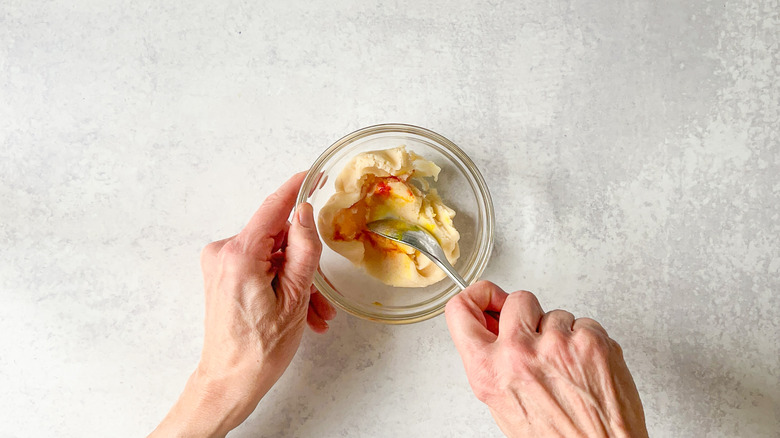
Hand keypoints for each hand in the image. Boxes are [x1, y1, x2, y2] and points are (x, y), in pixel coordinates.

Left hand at [149, 172, 335, 437]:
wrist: (228, 383)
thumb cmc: (259, 350)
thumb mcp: (294, 298)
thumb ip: (303, 250)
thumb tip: (304, 212)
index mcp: (239, 255)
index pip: (273, 208)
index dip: (297, 189)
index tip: (315, 174)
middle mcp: (223, 253)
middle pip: (276, 238)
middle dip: (304, 263)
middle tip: (321, 296)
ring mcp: (220, 264)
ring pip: (272, 257)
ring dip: (297, 281)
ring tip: (313, 314)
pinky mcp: (222, 276)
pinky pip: (261, 268)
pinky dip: (281, 285)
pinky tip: (298, 312)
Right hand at [445, 281, 646, 437]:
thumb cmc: (553, 436)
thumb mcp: (501, 402)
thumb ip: (491, 360)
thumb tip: (492, 324)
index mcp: (488, 369)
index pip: (460, 309)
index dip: (476, 295)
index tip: (487, 296)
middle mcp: (518, 352)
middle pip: (516, 299)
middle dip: (528, 316)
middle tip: (537, 339)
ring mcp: (557, 343)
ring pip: (555, 313)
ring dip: (561, 334)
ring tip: (566, 368)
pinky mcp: (590, 340)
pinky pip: (584, 323)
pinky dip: (586, 341)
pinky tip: (585, 367)